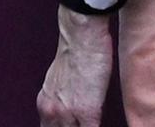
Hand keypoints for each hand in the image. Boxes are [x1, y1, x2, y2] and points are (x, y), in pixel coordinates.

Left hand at [40, 6, 115, 126]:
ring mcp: (68, 114)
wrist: (80, 37)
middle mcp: (51, 111)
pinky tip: (109, 126)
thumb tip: (72, 109)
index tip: (72, 126)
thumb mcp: (60, 82)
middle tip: (83, 125)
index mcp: (45, 104)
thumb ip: (62, 100)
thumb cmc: (76, 54)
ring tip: (92, 123)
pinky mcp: (87, 112)